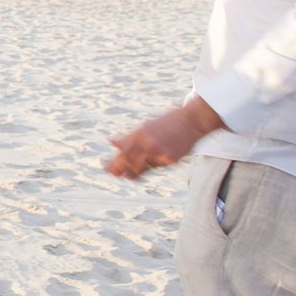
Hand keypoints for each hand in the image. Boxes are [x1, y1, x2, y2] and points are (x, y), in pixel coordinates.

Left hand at [105, 97, 224, 179]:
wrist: (191, 121)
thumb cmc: (167, 122)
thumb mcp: (145, 126)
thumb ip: (129, 137)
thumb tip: (112, 141)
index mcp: (139, 134)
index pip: (122, 152)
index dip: (113, 162)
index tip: (105, 167)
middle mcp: (147, 144)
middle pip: (129, 162)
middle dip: (119, 169)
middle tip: (112, 173)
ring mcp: (159, 153)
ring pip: (141, 168)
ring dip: (132, 172)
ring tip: (126, 175)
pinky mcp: (170, 160)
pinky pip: (155, 167)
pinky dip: (149, 167)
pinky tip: (146, 168)